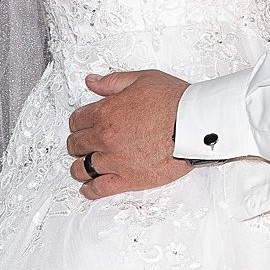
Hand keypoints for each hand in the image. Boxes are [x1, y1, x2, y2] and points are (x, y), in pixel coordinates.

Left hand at [66, 70, 191, 198]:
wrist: (193, 124)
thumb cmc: (173, 101)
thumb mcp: (140, 79)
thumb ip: (112, 82)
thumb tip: (91, 81)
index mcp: (106, 112)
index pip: (77, 120)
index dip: (77, 122)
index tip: (80, 125)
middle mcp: (106, 138)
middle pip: (76, 144)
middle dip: (76, 143)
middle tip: (80, 144)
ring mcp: (115, 160)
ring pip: (83, 168)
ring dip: (79, 166)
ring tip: (81, 166)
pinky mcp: (128, 179)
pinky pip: (99, 189)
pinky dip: (89, 190)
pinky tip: (87, 188)